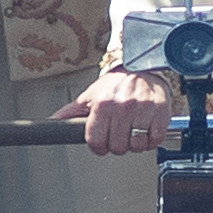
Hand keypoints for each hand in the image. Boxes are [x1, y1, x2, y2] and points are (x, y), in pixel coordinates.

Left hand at [55, 68, 175, 155]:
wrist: (141, 66)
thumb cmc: (115, 83)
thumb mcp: (90, 95)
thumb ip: (71, 111)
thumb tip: (51, 121)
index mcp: (102, 104)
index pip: (96, 141)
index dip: (98, 147)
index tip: (102, 145)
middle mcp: (122, 106)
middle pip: (117, 147)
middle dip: (117, 146)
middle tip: (119, 135)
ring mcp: (143, 109)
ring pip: (136, 146)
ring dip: (135, 144)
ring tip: (133, 132)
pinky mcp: (161, 111)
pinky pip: (155, 139)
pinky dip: (151, 140)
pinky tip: (146, 130)